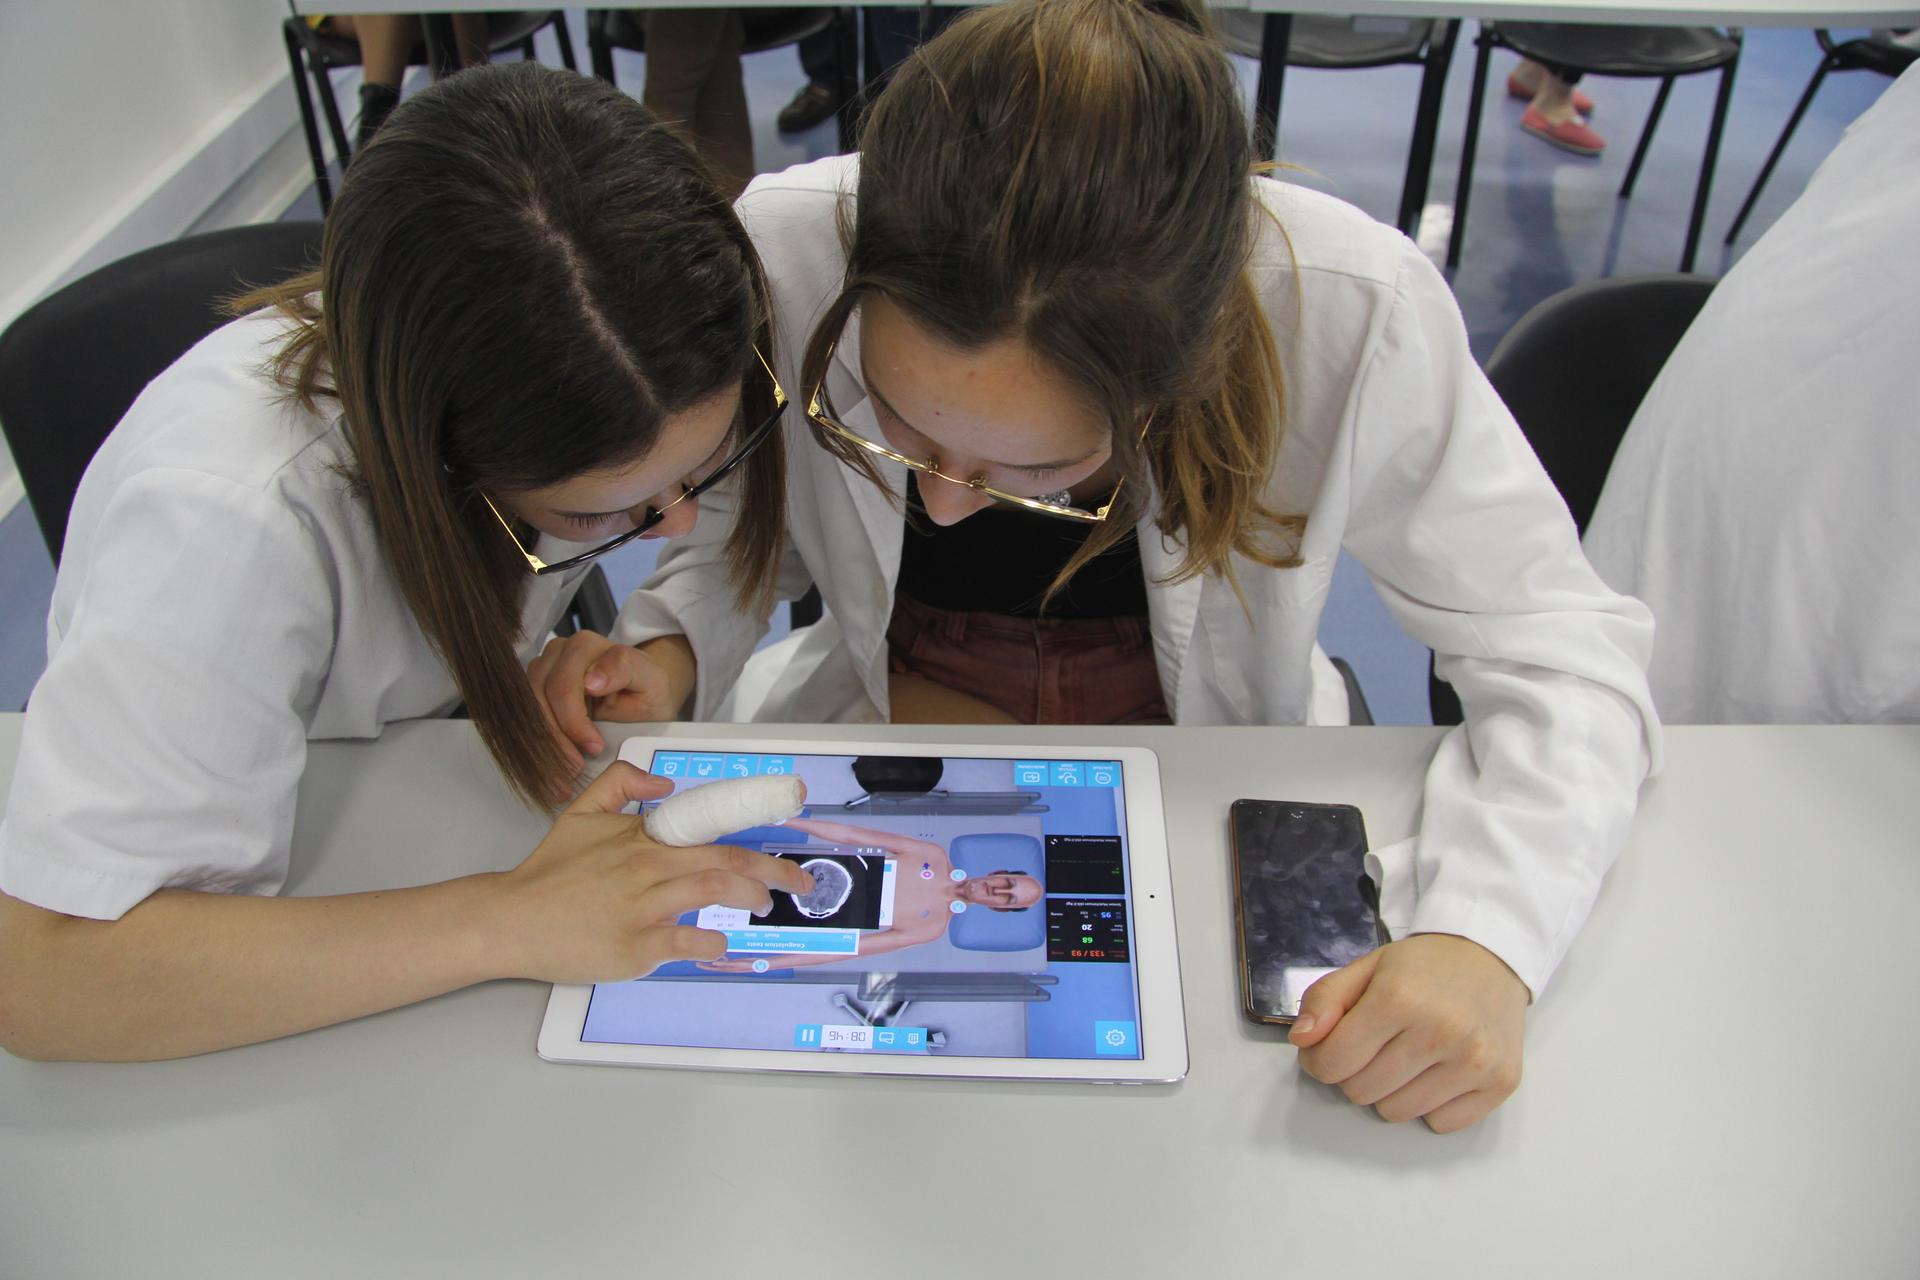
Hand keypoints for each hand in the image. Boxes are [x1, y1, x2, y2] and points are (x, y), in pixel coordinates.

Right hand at [488, 762, 814, 983]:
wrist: (511, 918)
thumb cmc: (549, 872)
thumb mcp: (580, 810)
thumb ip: (621, 784)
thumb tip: (662, 783)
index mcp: (642, 838)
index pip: (709, 823)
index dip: (754, 819)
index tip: (789, 815)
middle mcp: (648, 869)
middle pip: (725, 861)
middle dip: (773, 872)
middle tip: (799, 882)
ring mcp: (643, 909)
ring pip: (712, 893)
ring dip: (750, 899)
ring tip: (766, 906)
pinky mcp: (635, 947)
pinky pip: (687, 942)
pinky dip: (712, 944)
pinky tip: (721, 945)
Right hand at [525, 632, 689, 764]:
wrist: (639, 695)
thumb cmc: (645, 688)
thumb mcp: (650, 679)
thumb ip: (624, 668)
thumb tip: (590, 681)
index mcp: (585, 646)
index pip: (564, 685)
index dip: (574, 721)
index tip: (595, 747)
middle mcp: (558, 653)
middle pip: (541, 696)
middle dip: (558, 735)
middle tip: (578, 764)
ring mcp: (542, 669)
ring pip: (527, 706)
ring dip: (546, 739)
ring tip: (568, 763)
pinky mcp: (533, 689)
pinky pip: (524, 715)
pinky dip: (538, 739)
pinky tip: (556, 757)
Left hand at [1288, 933, 1529, 1132]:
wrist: (1491, 958)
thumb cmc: (1423, 967)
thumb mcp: (1366, 968)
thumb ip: (1325, 1000)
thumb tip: (1302, 1040)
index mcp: (1399, 999)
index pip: (1332, 1063)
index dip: (1319, 1058)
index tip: (1331, 1044)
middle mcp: (1441, 1032)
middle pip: (1361, 1092)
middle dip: (1355, 1073)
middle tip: (1374, 1046)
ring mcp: (1474, 1062)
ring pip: (1397, 1113)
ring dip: (1391, 1091)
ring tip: (1407, 1056)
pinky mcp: (1500, 1083)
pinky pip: (1440, 1123)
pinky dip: (1431, 1104)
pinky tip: (1438, 1070)